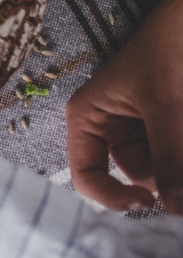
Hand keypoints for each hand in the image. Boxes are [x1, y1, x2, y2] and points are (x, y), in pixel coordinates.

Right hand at [67, 0, 182, 213]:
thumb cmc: (168, 47)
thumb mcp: (166, 106)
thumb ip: (170, 159)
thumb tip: (175, 210)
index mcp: (88, 117)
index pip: (86, 174)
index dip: (110, 195)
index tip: (147, 203)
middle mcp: (109, 126)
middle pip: (132, 173)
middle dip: (162, 172)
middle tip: (181, 150)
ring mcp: (140, 126)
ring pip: (161, 166)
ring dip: (179, 160)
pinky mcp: (167, 125)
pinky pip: (174, 154)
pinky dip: (182, 153)